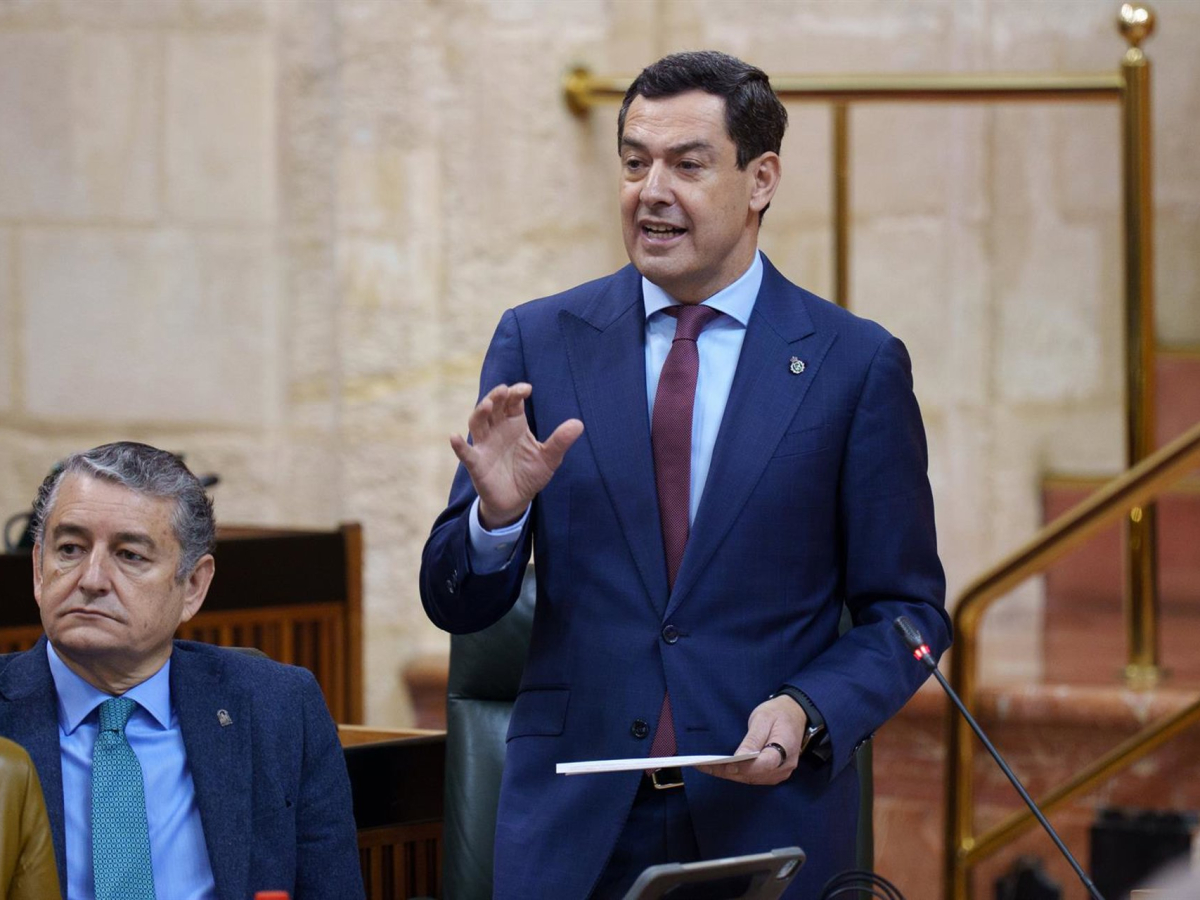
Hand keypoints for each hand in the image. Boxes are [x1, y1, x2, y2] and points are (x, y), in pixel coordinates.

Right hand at [449, 383, 583, 527]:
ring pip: (477, 423)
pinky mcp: (476, 463)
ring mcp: (484, 445)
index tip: (526, 389)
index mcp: (514, 424)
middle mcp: (497, 430)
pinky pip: (465, 453)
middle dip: (497, 397)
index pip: (512, 402)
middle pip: (493, 407)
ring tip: (488, 405)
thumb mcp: (549, 458)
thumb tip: (579, 424)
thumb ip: (560, 441)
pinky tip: (454, 437)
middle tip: (504, 390)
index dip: (516, 393)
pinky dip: (459, 446)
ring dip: (480, 412)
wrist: (516, 501)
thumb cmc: (530, 474)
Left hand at [696, 695, 805, 785]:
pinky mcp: (772, 774)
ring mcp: (779, 773)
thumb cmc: (777, 714)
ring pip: (751, 778)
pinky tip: (719, 769)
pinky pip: (752, 777)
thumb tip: (740, 757)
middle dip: (728, 771)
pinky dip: (735, 774)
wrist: (794, 715)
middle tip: (704, 766)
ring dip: (728, 774)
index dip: (745, 766)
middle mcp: (784, 767)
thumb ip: (753, 739)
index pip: (765, 763)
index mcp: (786, 749)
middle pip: (754, 774)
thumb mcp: (764, 718)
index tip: (726, 765)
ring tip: (705, 768)